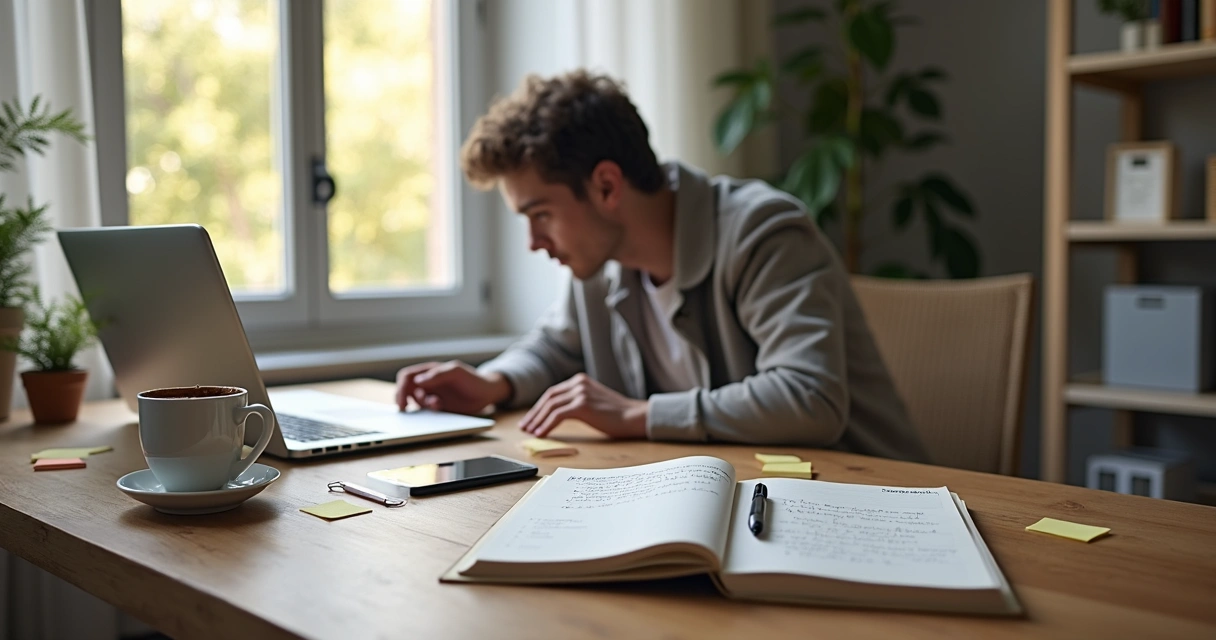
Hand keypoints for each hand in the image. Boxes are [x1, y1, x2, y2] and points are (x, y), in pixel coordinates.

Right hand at [395, 361, 511, 414]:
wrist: (487, 393)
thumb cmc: (472, 379)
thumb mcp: (456, 372)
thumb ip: (437, 374)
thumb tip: (417, 381)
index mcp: (430, 371)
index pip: (407, 377)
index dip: (400, 387)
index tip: (402, 400)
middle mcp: (428, 383)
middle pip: (405, 389)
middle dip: (402, 398)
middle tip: (404, 409)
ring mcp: (432, 395)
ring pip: (415, 401)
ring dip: (421, 404)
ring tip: (436, 404)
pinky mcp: (438, 406)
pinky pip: (425, 410)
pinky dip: (426, 410)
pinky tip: (438, 408)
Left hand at [519, 373, 647, 438]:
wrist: (634, 416)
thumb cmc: (617, 415)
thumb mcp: (593, 402)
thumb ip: (577, 402)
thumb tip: (556, 416)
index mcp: (579, 381)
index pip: (552, 393)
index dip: (539, 407)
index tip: (530, 419)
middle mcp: (578, 383)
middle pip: (548, 398)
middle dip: (534, 413)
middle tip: (524, 426)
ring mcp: (580, 392)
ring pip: (550, 406)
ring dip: (537, 420)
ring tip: (530, 432)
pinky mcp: (582, 405)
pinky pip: (557, 415)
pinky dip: (546, 425)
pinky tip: (541, 434)